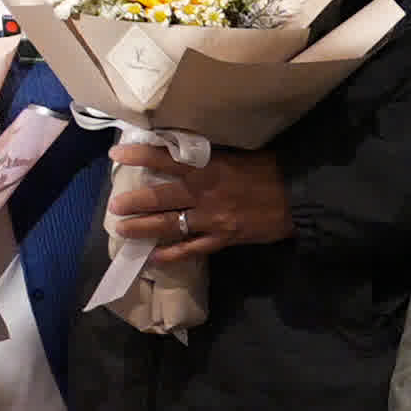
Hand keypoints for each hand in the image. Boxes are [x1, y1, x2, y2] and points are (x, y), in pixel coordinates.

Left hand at [105, 143, 291, 255]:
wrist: (297, 197)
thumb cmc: (268, 170)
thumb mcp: (236, 154)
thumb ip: (208, 157)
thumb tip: (178, 152)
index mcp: (209, 167)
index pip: (167, 158)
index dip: (140, 155)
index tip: (116, 154)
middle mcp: (205, 193)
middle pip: (162, 197)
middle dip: (134, 201)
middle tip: (113, 205)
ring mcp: (212, 219)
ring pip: (170, 225)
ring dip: (144, 228)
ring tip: (122, 230)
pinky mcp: (223, 239)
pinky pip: (192, 249)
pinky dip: (172, 255)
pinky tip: (154, 259)